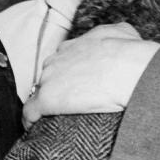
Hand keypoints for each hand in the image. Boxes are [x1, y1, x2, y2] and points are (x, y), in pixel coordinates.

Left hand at [22, 22, 159, 127]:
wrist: (129, 69)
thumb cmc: (129, 52)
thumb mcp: (122, 32)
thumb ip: (112, 33)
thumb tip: (116, 37)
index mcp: (72, 46)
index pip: (61, 61)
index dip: (67, 73)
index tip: (75, 83)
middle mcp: (57, 59)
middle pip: (49, 76)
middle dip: (57, 87)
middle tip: (71, 101)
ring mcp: (50, 78)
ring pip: (40, 92)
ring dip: (46, 103)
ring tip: (55, 117)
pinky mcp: (47, 99)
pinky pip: (31, 112)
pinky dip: (31, 120)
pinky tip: (34, 128)